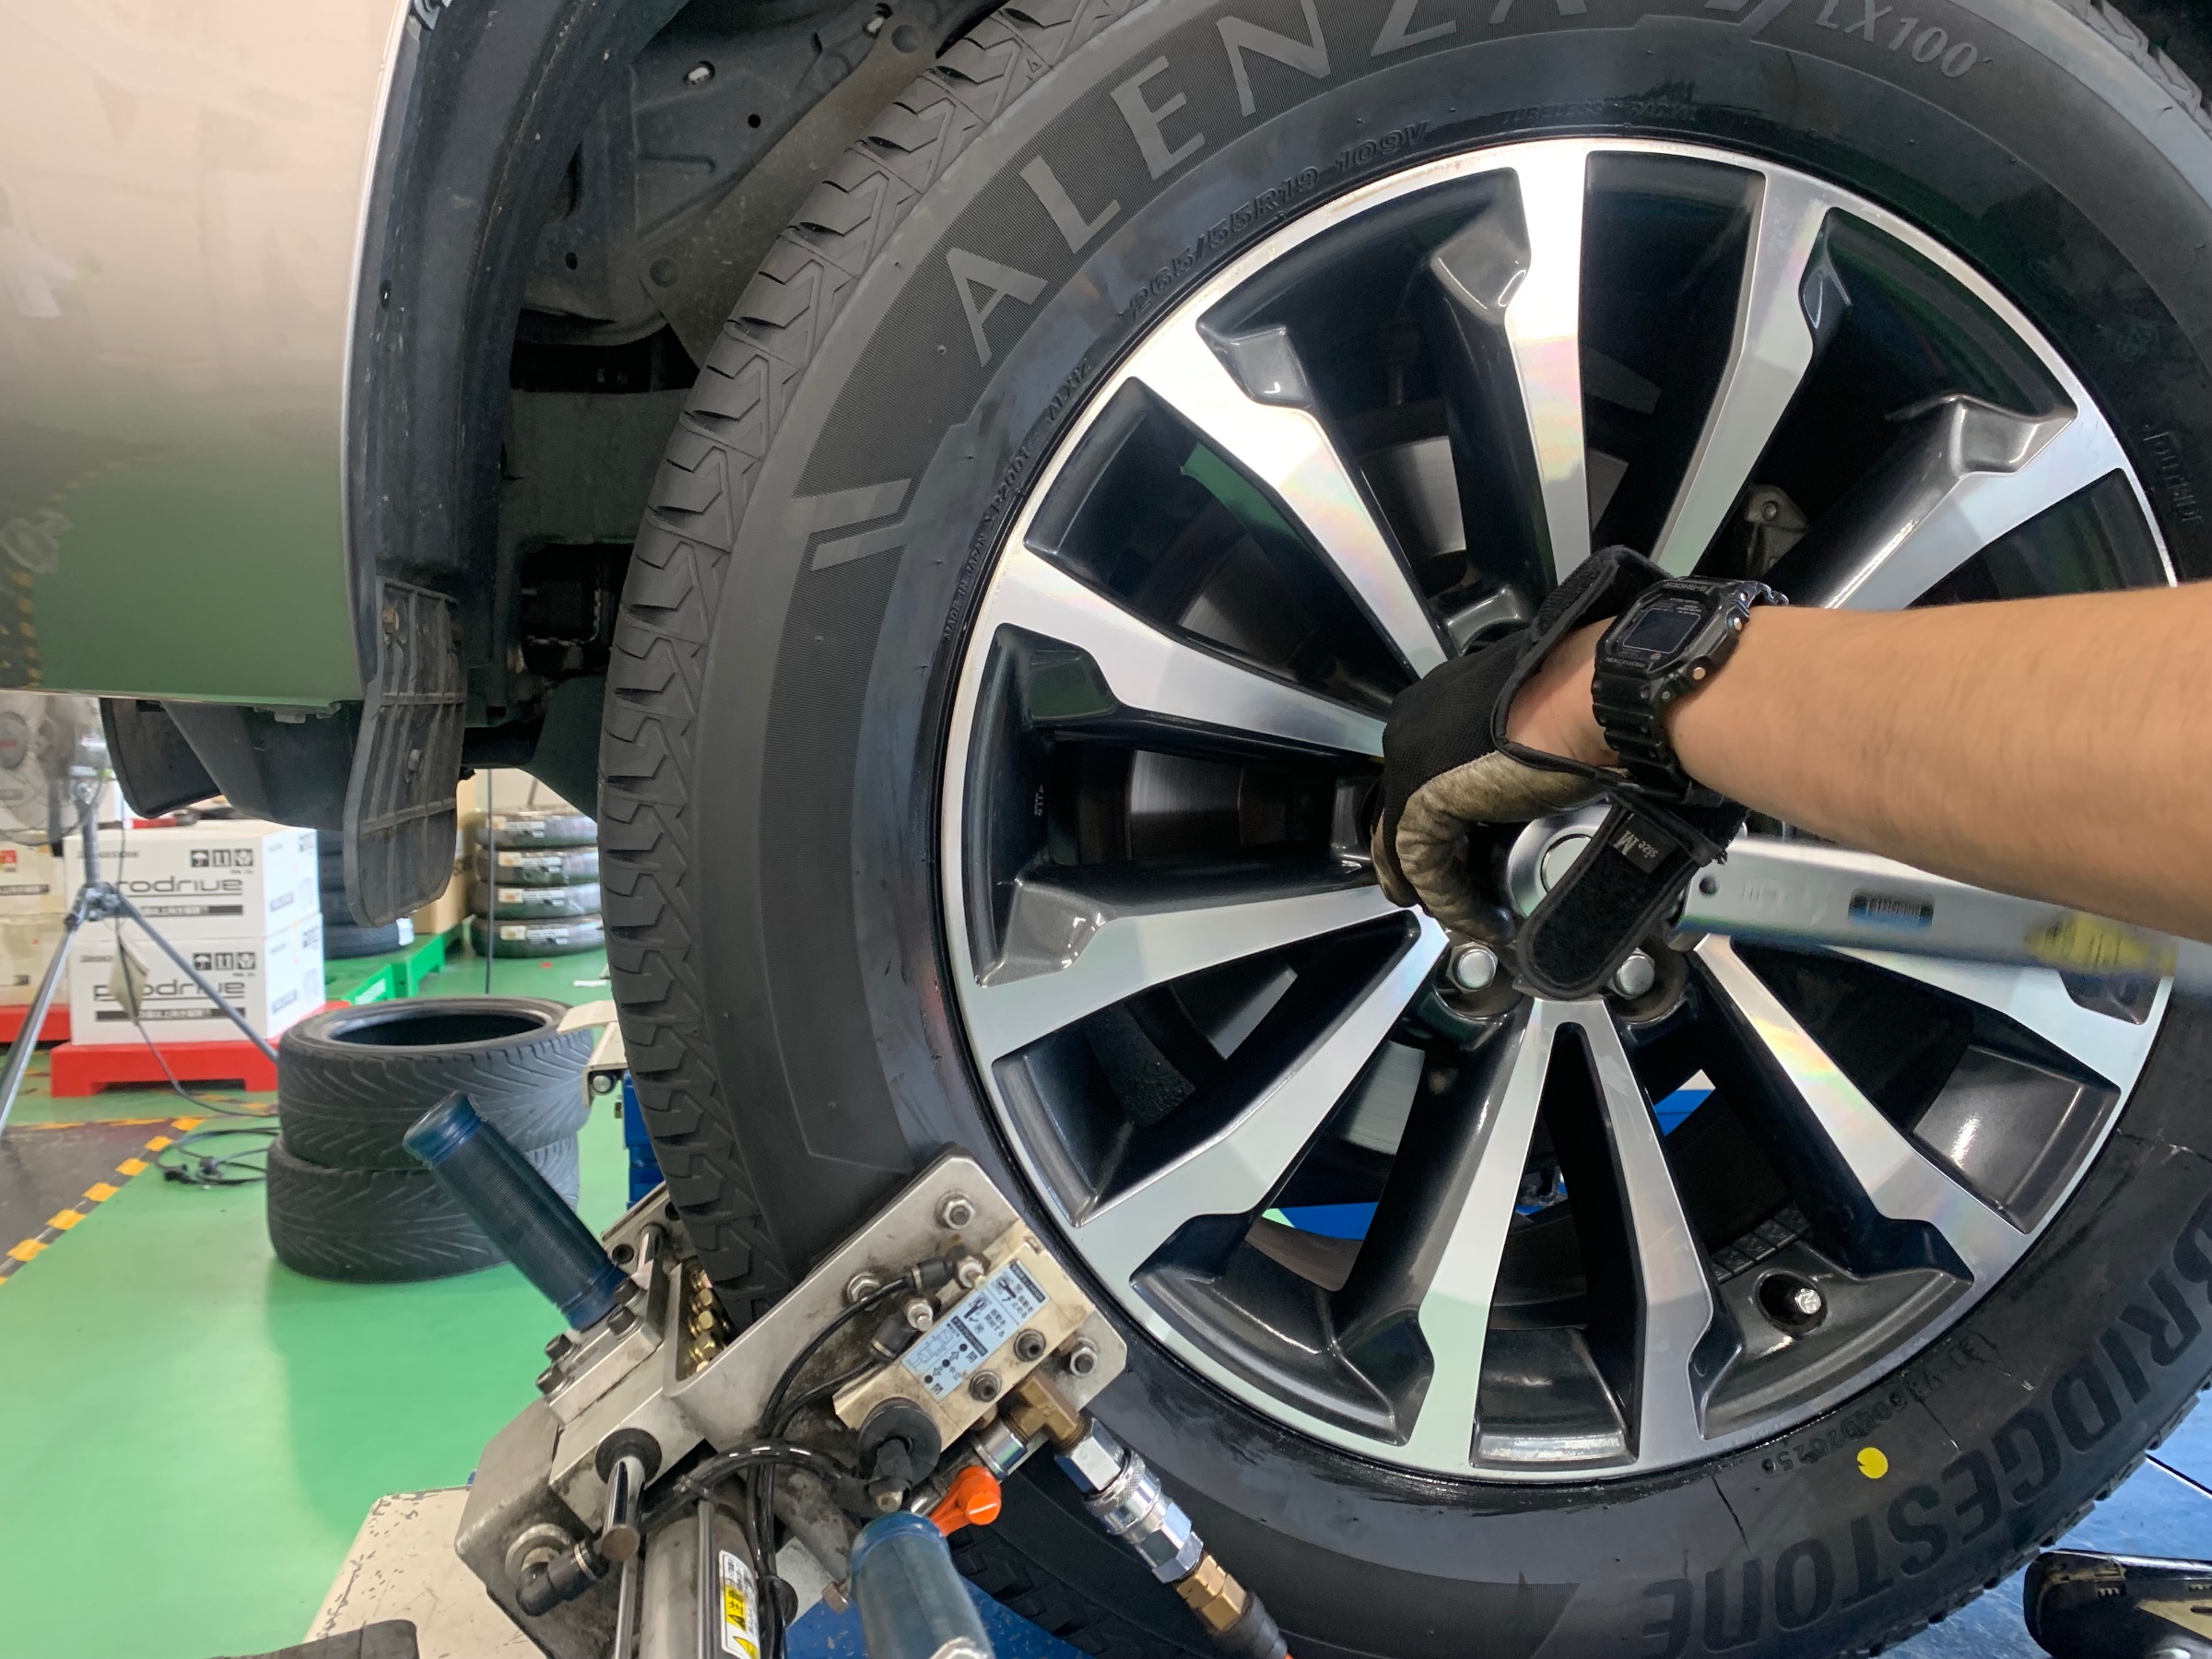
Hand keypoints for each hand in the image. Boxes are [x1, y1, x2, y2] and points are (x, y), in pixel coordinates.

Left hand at [1372, 547, 1666, 939]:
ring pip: (1407, 844)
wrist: (1585, 693)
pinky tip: (1481, 921)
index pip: (1416, 775)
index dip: (1437, 822)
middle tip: (1446, 894)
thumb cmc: (1576, 694)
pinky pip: (1426, 866)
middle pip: (1401, 809)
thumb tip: (1524, 767)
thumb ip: (1508, 744)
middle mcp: (1408, 728)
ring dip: (1439, 890)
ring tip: (1466, 919)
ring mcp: (1409, 765)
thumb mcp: (1528, 719)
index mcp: (1431, 703)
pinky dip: (1453, 900)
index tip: (1457, 855)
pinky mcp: (1424, 803)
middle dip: (1424, 860)